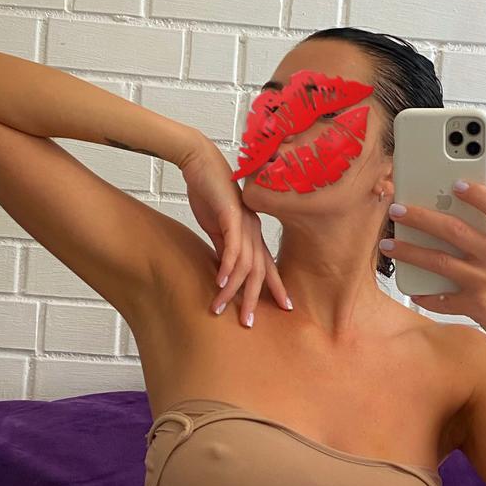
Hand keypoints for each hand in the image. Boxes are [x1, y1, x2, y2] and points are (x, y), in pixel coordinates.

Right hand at [178, 133, 291, 326]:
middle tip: (248, 324)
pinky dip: (227, 266)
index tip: (285, 308)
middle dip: (255, 299)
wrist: (201, 162)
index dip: (276, 287)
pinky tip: (220, 282)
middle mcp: (253, 230)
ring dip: (232, 289)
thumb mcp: (216, 227)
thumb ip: (223, 247)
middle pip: (260, 271)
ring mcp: (245, 223)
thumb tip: (225, 271)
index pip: (267, 265)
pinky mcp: (231, 216)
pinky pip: (232, 246)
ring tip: (220, 308)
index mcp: (252, 233)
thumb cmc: (209, 192)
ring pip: (245, 264)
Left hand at [382, 181, 485, 370]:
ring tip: (388, 244)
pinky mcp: (480, 308)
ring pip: (441, 261)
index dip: (479, 194)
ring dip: (410, 252)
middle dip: (421, 217)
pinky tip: (414, 292)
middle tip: (398, 210)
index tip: (456, 183)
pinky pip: (443, 299)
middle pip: (456, 230)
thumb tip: (455, 231)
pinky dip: (426, 295)